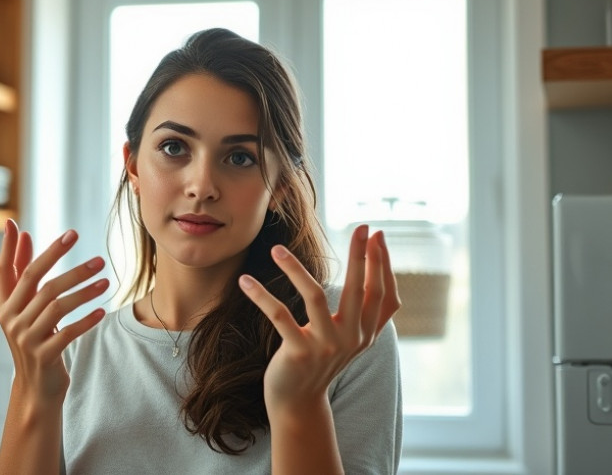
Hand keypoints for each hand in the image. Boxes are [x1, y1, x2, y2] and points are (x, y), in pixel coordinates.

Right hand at [0, 219, 108, 403]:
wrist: (36, 388)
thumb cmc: (34, 339)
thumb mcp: (25, 308)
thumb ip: (23, 273)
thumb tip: (22, 233)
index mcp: (4, 305)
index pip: (6, 270)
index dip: (11, 248)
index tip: (17, 225)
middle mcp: (11, 320)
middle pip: (37, 282)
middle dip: (61, 260)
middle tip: (87, 248)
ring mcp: (26, 339)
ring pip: (56, 306)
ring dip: (84, 291)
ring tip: (106, 282)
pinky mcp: (44, 355)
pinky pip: (68, 332)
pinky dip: (86, 320)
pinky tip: (102, 311)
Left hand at [237, 225, 399, 412]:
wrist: (298, 401)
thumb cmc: (321, 360)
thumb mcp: (352, 338)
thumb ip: (367, 311)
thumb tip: (379, 267)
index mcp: (366, 333)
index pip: (382, 293)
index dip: (382, 264)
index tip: (377, 234)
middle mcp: (352, 339)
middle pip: (360, 290)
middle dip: (360, 255)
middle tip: (360, 226)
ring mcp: (326, 347)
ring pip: (316, 296)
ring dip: (294, 269)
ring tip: (277, 249)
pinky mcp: (298, 353)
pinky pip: (279, 316)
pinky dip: (261, 295)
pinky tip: (245, 280)